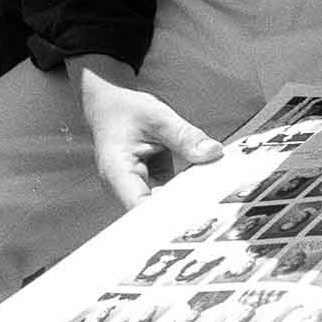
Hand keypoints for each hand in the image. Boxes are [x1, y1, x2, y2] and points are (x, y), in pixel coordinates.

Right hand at [71, 59, 223, 208]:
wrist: (109, 105)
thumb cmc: (122, 110)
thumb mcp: (158, 117)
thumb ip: (185, 136)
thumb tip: (212, 152)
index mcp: (118, 173)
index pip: (141, 206)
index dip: (166, 216)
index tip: (193, 214)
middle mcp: (125, 186)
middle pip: (154, 212)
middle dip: (182, 210)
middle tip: (211, 205)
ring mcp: (137, 187)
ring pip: (164, 205)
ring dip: (186, 201)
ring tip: (211, 197)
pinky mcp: (150, 183)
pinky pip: (169, 193)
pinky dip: (185, 190)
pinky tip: (204, 187)